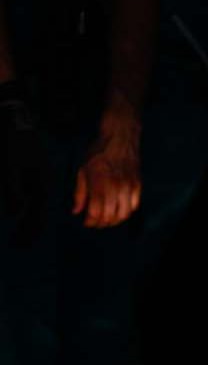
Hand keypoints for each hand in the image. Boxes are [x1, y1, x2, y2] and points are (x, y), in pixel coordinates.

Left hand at [0, 83, 47, 243]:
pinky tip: (16, 213)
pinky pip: (26, 197)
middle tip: (17, 245)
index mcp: (41, 184)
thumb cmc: (13, 141)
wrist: (15, 118)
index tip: (20, 245)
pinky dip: (21, 209)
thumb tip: (14, 213)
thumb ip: (12, 191)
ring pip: (32, 207)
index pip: (37, 217)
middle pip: (37, 215)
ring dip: (24, 222)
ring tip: (17, 235)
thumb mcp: (9, 166)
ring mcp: (35, 179)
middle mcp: (40, 185)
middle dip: (27, 232)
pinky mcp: (28, 174)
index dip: (29, 233)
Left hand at [71, 124, 141, 228]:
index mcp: (99, 182)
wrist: (120, 138)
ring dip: (115, 221)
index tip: (86, 223)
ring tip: (107, 220)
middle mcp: (115, 187)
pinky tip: (119, 211)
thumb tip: (76, 211)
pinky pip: (134, 206)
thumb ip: (79, 192)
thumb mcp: (82, 170)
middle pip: (110, 216)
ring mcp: (129, 187)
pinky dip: (126, 213)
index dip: (91, 221)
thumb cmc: (98, 153)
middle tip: (96, 223)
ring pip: (124, 214)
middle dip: (101, 223)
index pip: (96, 211)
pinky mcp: (138, 185)